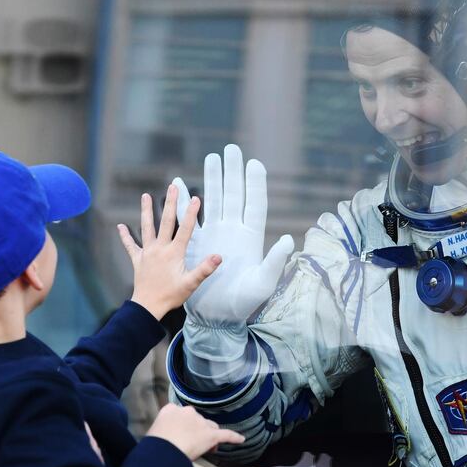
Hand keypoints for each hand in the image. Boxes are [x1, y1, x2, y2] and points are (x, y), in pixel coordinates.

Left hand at [118, 185, 221, 319]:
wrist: (148, 306)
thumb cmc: (170, 295)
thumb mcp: (190, 283)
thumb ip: (204, 269)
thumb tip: (218, 256)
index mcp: (173, 253)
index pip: (185, 229)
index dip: (190, 213)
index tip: (195, 198)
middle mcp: (159, 249)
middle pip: (165, 222)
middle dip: (170, 203)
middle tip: (172, 187)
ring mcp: (147, 253)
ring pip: (146, 228)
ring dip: (146, 211)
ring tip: (145, 196)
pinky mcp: (138, 260)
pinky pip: (130, 246)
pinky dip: (125, 236)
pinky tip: (120, 226)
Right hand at [146, 403, 244, 460]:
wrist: (163, 450)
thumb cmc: (155, 443)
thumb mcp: (156, 430)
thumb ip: (166, 427)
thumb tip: (170, 435)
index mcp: (172, 409)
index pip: (181, 415)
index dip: (184, 426)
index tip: (182, 434)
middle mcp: (187, 412)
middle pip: (197, 420)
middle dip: (197, 429)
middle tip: (192, 444)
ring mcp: (200, 422)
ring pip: (210, 427)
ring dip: (208, 435)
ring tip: (207, 448)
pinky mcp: (212, 435)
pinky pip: (226, 435)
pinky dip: (234, 437)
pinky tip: (241, 439)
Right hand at [173, 145, 293, 329]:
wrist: (219, 317)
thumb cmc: (244, 303)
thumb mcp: (264, 283)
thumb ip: (275, 261)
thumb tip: (288, 239)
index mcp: (251, 237)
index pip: (254, 204)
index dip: (255, 184)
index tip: (254, 163)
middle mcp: (234, 231)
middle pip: (233, 194)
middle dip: (233, 172)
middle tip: (231, 149)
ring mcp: (216, 235)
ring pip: (213, 200)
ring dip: (212, 179)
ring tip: (212, 158)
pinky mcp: (198, 243)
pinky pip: (190, 217)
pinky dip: (185, 202)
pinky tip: (179, 184)